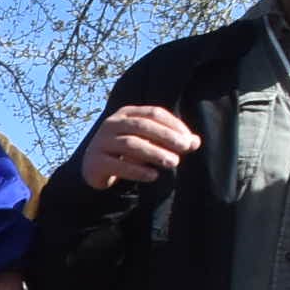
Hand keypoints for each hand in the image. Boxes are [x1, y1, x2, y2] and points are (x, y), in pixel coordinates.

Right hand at [81, 103, 197, 189]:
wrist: (94, 168)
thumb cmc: (127, 151)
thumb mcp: (148, 141)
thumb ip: (171, 140)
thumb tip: (195, 142)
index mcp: (126, 113)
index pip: (153, 113)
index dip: (173, 125)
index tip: (189, 140)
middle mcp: (111, 124)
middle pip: (142, 126)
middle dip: (166, 137)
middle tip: (184, 149)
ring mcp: (101, 142)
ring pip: (130, 144)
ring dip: (154, 153)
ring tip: (173, 163)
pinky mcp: (95, 162)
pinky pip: (117, 165)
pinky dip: (137, 170)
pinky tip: (153, 176)